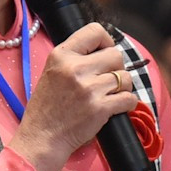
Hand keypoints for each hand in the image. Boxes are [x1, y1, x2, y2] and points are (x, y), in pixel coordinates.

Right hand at [8, 21, 140, 170]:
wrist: (41, 138)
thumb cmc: (46, 108)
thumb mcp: (51, 72)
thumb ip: (73, 59)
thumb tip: (102, 51)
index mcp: (61, 55)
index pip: (94, 31)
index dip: (106, 41)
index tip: (105, 52)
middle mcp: (75, 68)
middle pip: (115, 55)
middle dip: (116, 67)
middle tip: (107, 80)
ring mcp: (88, 88)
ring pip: (125, 77)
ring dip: (123, 87)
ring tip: (110, 95)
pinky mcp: (99, 108)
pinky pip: (129, 98)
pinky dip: (127, 103)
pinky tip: (116, 107)